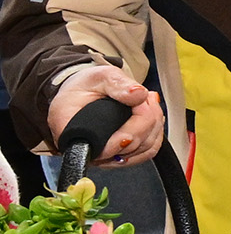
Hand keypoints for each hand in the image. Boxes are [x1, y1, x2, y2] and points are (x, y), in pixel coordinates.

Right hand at [46, 66, 161, 167]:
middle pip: (131, 146)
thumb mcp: (99, 76)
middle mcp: (88, 151)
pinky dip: (155, 132)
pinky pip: (147, 151)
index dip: (129, 132)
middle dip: (147, 118)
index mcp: (72, 131)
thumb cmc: (86, 86)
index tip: (140, 108)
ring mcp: (105, 157)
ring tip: (148, 102)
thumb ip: (117, 84)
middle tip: (145, 95)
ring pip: (143, 149)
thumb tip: (138, 93)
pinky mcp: (119, 156)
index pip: (105, 146)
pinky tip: (152, 116)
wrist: (84, 93)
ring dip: (154, 124)